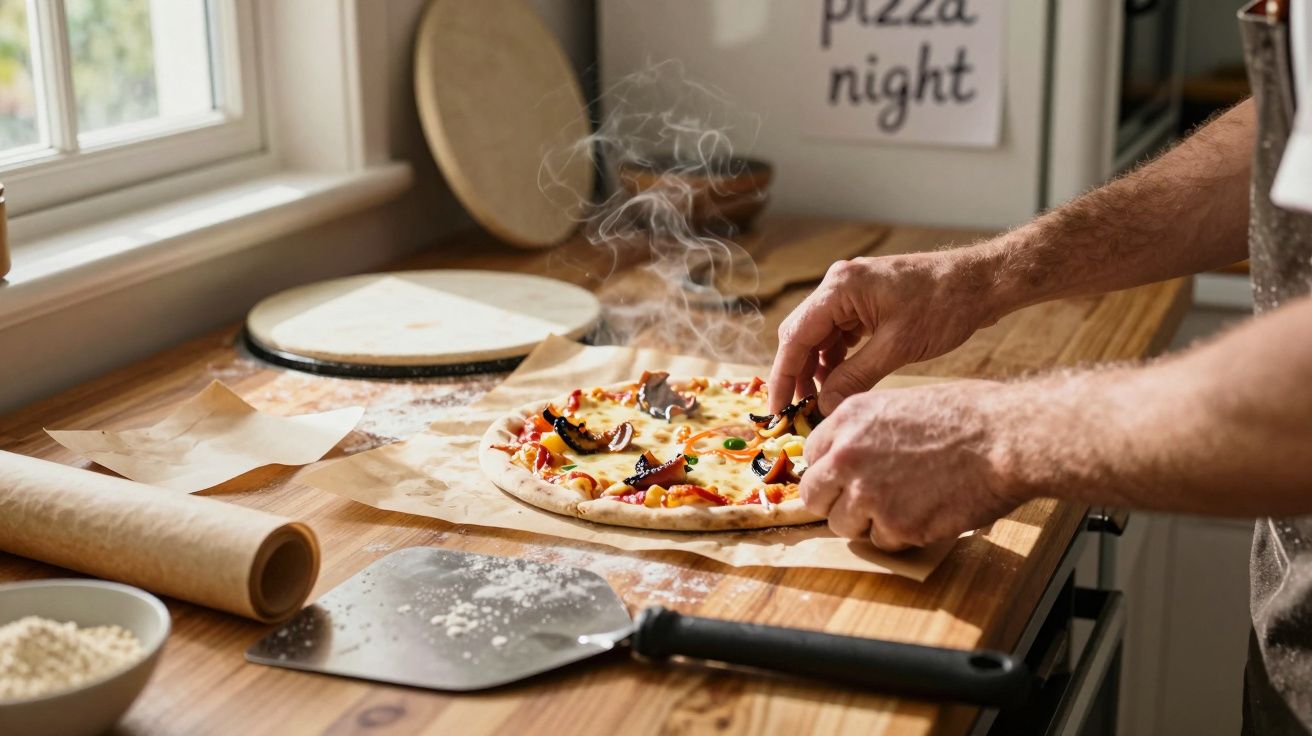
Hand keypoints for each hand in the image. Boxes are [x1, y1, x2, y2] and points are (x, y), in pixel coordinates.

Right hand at [768, 249, 1001, 415]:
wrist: (981, 283)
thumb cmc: (945, 306)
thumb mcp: (898, 347)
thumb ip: (855, 377)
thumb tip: (823, 406)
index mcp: (840, 288)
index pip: (796, 336)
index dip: (783, 376)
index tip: (777, 408)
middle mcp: (839, 284)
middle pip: (802, 334)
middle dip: (797, 374)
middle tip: (796, 411)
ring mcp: (852, 291)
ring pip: (819, 336)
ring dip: (817, 368)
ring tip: (819, 402)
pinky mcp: (866, 301)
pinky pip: (839, 333)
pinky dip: (836, 358)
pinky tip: (840, 381)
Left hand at [799, 380, 1031, 550]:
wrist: (1005, 438)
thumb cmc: (966, 416)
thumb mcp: (900, 405)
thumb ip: (866, 431)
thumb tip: (850, 458)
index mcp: (848, 418)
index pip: (812, 456)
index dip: (831, 471)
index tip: (846, 479)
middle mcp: (848, 455)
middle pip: (815, 495)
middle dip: (836, 502)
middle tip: (864, 504)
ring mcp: (868, 492)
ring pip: (843, 525)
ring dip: (867, 523)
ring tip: (903, 506)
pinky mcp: (895, 524)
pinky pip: (882, 542)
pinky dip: (901, 536)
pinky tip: (927, 513)